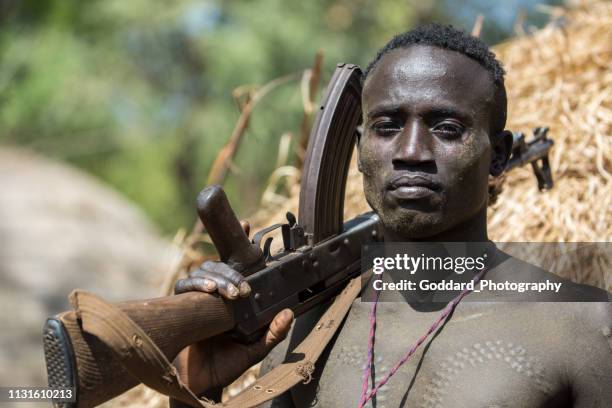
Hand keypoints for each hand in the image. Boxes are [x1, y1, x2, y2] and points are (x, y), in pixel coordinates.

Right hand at [173, 221, 293, 394]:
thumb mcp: (253, 350)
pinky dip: (196, 283)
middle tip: (243, 289)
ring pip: (203, 271)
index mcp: (231, 299)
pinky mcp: (179, 306)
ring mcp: (196, 299)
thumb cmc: (224, 366)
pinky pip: (184, 286)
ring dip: (218, 278)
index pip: (235, 266)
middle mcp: (213, 294)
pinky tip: (208, 289)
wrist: (198, 386)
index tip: (246, 224)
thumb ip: (272, 333)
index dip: (238, 243)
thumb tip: (288, 313)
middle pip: (219, 265)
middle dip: (232, 272)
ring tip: (229, 293)